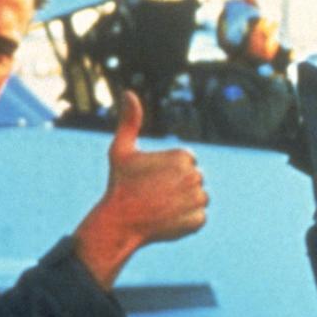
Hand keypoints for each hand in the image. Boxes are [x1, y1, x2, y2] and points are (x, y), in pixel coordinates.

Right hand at [73, 91, 208, 288]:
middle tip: (155, 193)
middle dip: (178, 185)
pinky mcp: (198, 221)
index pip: (186, 161)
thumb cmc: (120, 184)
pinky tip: (167, 219)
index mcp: (182, 157)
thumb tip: (128, 93)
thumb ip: (129, 122)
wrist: (118, 223)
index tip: (153, 178)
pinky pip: (198, 217)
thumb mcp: (121, 150)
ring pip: (198, 197)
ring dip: (184, 202)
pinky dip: (186, 220)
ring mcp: (197, 199)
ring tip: (161, 206)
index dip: (169, 170)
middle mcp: (194, 176)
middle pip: (194, 178)